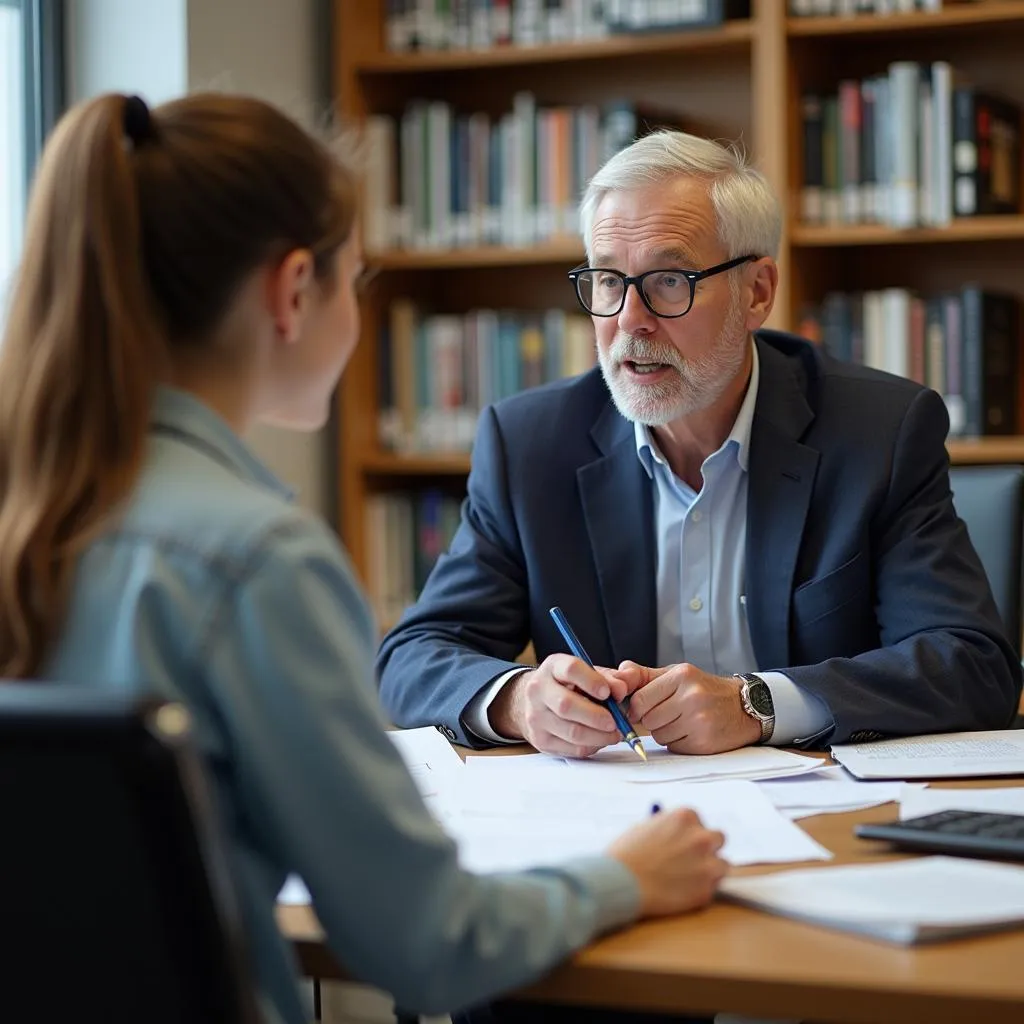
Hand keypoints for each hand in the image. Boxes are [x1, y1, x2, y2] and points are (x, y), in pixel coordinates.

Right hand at [488, 653, 627, 756]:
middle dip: (596, 716)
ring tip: (613, 733)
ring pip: (572, 732)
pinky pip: (572, 749)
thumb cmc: (568, 685)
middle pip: (566, 705)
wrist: (538, 701)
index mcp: (552, 667)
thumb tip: (621, 689)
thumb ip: (609, 678)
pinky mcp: (541, 741)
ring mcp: (536, 717)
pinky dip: (592, 746)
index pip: (571, 670)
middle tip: (614, 721)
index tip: (608, 692)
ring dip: (599, 736)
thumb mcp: (588, 674)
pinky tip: (599, 740)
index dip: (592, 681)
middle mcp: (538, 690)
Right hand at [608, 808, 726, 917]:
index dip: (689, 834)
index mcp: (685, 816)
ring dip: (708, 870)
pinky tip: (680, 892)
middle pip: (718, 839)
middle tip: (690, 860)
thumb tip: (676, 835)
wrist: (620, 883)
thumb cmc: (626, 854)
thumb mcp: (646, 827)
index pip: (699, 822)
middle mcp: (702, 837)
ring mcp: (707, 864)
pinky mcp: (706, 891)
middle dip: (706, 849)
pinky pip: (711, 889)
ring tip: (686, 879)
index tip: (681, 844)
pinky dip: (700, 891)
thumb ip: (667, 829)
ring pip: (721, 865)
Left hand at [615, 661, 761, 753]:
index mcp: (682, 676)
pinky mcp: (705, 742)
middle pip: (648, 720)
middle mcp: (692, 696)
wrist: (744, 707)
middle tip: (667, 714)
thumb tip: (618, 674)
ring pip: (659, 736)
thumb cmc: (704, 690)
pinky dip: (678, 743)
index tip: (641, 710)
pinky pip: (674, 747)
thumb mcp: (676, 674)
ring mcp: (700, 721)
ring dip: (665, 733)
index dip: (636, 709)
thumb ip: (645, 676)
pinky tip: (691, 732)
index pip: (640, 700)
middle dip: (652, 721)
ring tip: (682, 722)